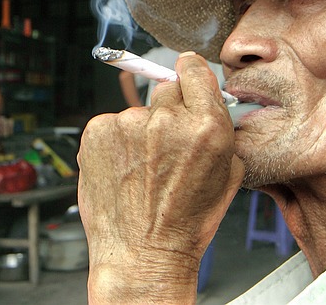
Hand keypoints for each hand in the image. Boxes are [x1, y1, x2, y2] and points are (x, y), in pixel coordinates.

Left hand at [77, 53, 243, 303]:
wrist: (143, 254)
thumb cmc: (186, 222)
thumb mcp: (228, 175)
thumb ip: (220, 130)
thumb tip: (208, 99)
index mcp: (206, 127)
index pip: (194, 70)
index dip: (190, 76)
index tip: (185, 76)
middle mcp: (167, 120)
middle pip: (166, 88)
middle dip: (168, 111)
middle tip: (165, 147)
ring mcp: (128, 124)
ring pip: (138, 111)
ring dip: (140, 131)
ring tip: (142, 169)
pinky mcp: (97, 132)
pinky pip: (111, 124)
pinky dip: (115, 142)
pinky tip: (123, 170)